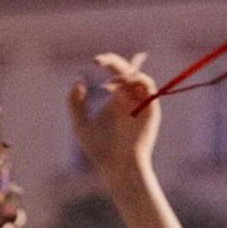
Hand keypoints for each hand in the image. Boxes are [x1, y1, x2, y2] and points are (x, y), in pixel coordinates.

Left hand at [68, 52, 158, 180]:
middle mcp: (131, 98)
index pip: (115, 73)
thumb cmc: (100, 150)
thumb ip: (75, 103)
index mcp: (117, 99)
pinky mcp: (151, 109)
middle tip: (98, 61)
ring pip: (139, 76)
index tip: (93, 62)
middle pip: (127, 70)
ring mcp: (142, 103)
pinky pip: (149, 86)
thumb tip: (78, 80)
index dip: (107, 62)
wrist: (118, 166)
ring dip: (124, 75)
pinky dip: (136, 80)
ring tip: (109, 84)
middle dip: (113, 61)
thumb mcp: (80, 124)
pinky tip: (118, 90)